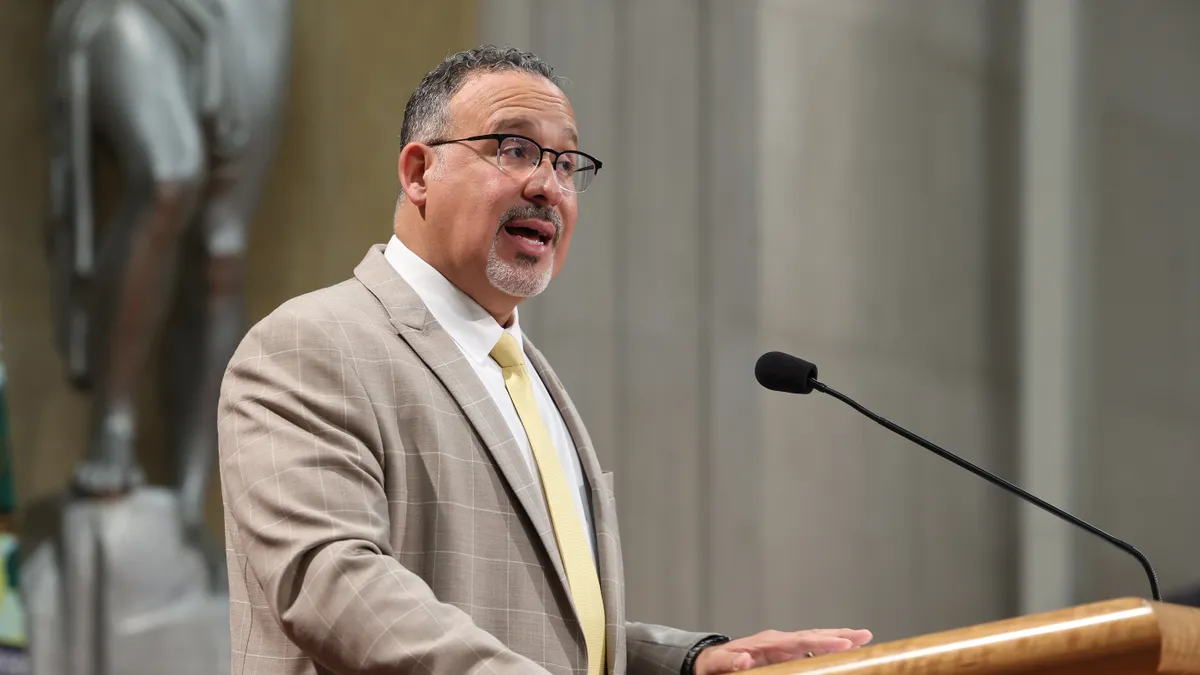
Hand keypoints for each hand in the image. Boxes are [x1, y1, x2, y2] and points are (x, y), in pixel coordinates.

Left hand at [694, 628, 872, 673]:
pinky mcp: (785, 654)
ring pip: (815, 640)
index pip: (800, 641)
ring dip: (838, 639)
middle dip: (839, 635)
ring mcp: (783, 646)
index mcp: (767, 642)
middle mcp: (779, 640)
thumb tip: (743, 657)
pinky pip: (810, 650)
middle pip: (813, 635)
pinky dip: (827, 648)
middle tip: (865, 635)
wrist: (711, 661)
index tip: (845, 643)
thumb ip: (730, 662)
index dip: (823, 642)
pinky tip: (843, 651)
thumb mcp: (718, 665)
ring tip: (863, 639)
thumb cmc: (716, 665)